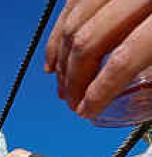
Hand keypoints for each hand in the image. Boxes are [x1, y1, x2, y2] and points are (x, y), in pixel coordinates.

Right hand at [45, 0, 151, 117]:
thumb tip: (136, 93)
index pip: (122, 59)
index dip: (99, 92)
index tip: (88, 110)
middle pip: (89, 41)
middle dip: (75, 79)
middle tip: (73, 101)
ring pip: (74, 22)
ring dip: (62, 59)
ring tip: (63, 84)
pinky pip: (72, 3)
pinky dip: (59, 31)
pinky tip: (58, 53)